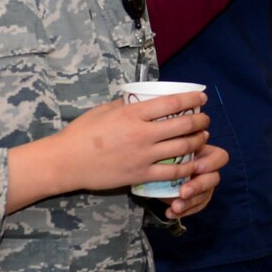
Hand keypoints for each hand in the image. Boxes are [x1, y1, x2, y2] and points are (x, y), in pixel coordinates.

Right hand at [12, 92, 211, 209]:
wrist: (66, 162)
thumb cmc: (81, 133)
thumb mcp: (103, 110)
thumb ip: (126, 104)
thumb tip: (143, 98)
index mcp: (132, 114)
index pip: (172, 103)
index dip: (192, 100)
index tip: (201, 98)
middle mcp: (141, 134)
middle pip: (183, 125)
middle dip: (201, 121)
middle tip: (205, 119)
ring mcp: (143, 155)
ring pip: (182, 148)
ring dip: (198, 142)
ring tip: (203, 137)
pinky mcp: (141, 174)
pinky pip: (172, 172)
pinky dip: (187, 167)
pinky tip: (194, 163)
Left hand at [167, 142, 228, 218]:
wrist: (153, 167)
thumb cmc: (165, 152)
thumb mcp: (170, 145)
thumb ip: (176, 143)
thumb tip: (179, 140)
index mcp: (205, 152)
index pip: (220, 157)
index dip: (211, 164)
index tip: (196, 168)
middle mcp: (208, 170)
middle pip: (213, 179)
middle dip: (198, 186)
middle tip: (183, 193)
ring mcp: (204, 186)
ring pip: (204, 196)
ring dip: (190, 203)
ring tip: (175, 207)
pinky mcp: (197, 199)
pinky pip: (195, 207)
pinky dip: (183, 211)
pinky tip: (170, 214)